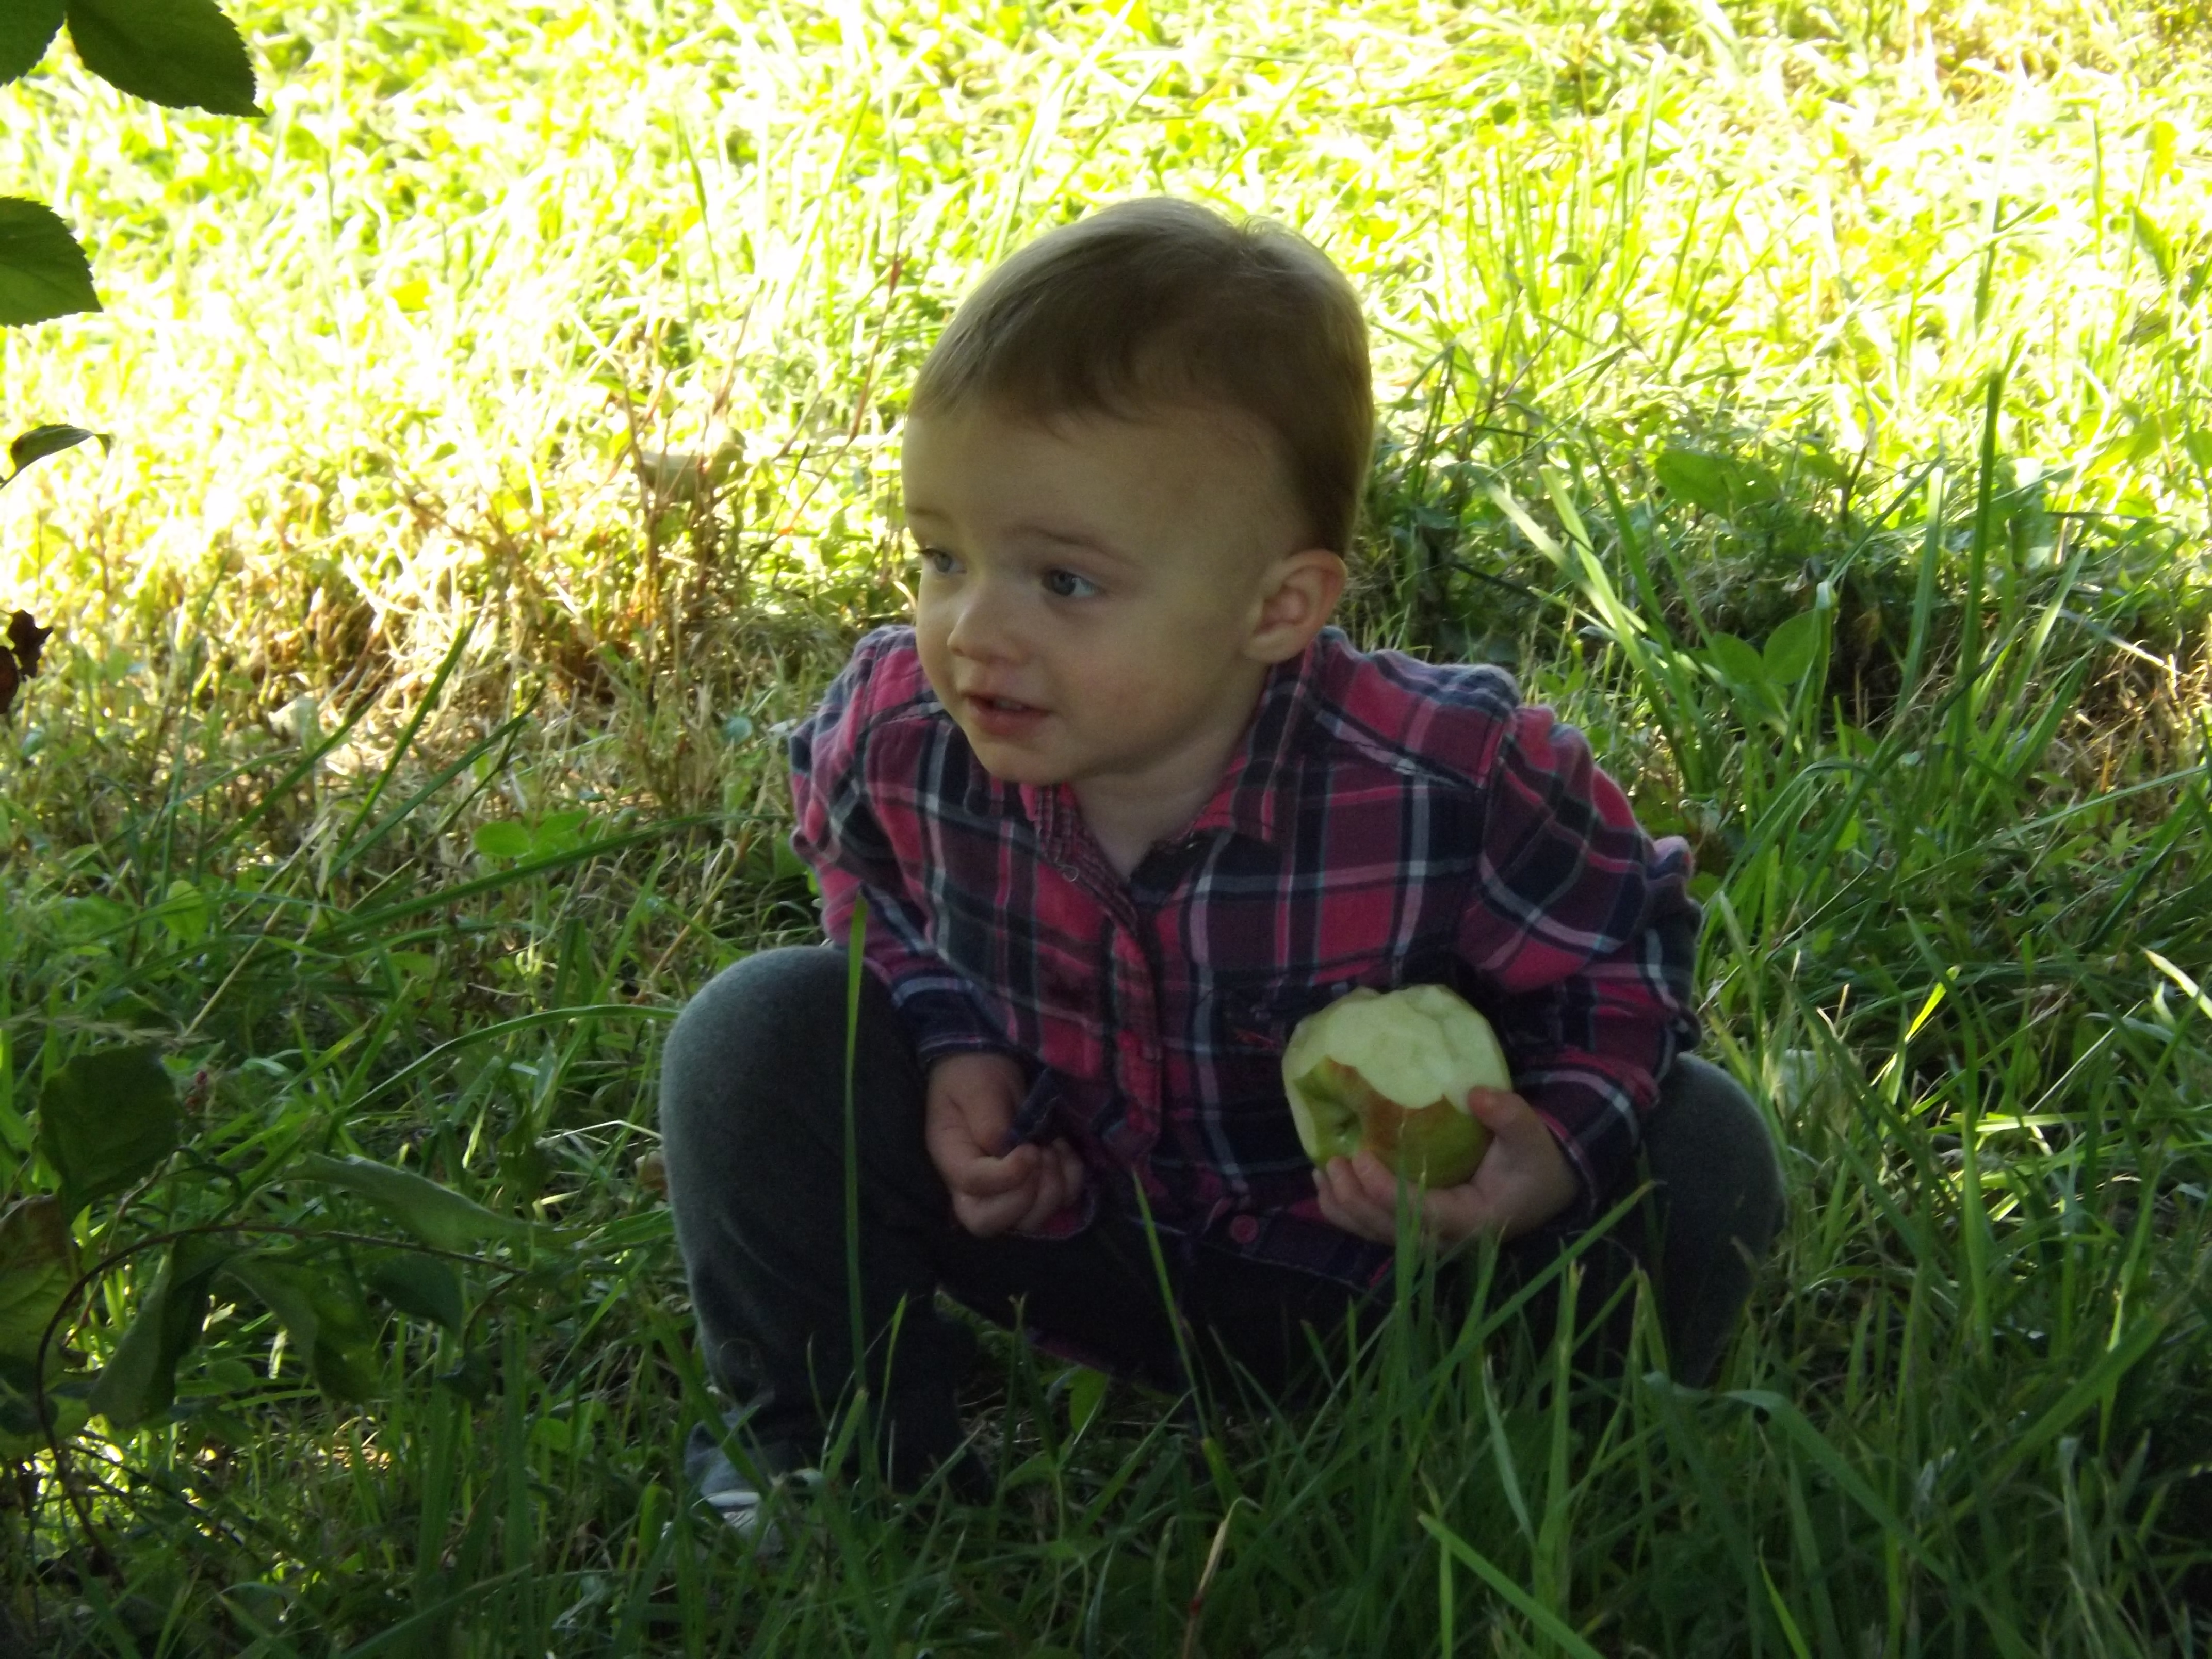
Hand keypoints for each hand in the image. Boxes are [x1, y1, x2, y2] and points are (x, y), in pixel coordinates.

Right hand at [923, 1052, 1085, 1236]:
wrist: (988, 1060)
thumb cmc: (975, 1072)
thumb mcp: (978, 1088)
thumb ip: (989, 1122)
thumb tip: (1007, 1153)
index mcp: (952, 1159)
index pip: (973, 1188)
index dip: (1007, 1177)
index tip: (1029, 1147)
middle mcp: (973, 1185)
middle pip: (990, 1223)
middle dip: (1026, 1198)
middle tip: (1041, 1156)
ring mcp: (1004, 1188)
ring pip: (1028, 1221)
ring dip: (1052, 1189)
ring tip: (1053, 1148)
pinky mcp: (1032, 1182)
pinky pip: (1058, 1203)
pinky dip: (1071, 1181)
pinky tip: (1064, 1149)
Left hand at [1312, 1087, 1580, 1248]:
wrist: (1542, 1189)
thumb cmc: (1533, 1162)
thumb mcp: (1530, 1137)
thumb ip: (1509, 1116)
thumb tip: (1476, 1094)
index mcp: (1472, 1220)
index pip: (1420, 1214)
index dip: (1385, 1191)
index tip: (1360, 1157)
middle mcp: (1446, 1239)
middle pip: (1389, 1229)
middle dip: (1355, 1199)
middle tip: (1334, 1160)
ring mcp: (1429, 1238)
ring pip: (1376, 1233)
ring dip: (1344, 1207)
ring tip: (1323, 1170)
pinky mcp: (1418, 1230)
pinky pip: (1376, 1228)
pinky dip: (1347, 1211)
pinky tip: (1327, 1185)